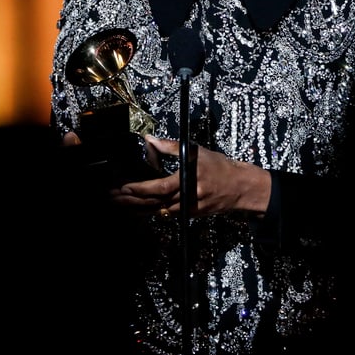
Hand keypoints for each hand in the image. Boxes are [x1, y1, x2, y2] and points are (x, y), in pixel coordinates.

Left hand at [110, 135, 271, 217]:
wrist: (241, 187)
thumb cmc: (220, 167)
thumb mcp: (196, 151)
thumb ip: (170, 146)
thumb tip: (150, 140)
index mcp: (187, 180)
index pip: (158, 188)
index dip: (139, 189)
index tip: (123, 187)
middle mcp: (186, 197)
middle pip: (154, 203)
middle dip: (131, 201)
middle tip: (113, 197)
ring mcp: (188, 209)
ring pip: (158, 211)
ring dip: (137, 208)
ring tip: (120, 204)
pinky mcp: (190, 215)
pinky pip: (166, 214)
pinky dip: (151, 211)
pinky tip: (138, 209)